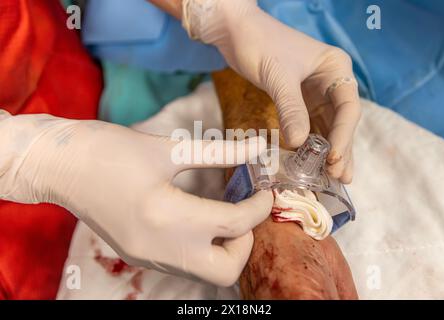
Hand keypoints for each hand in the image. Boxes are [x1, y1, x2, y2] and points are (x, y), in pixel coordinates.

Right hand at [0, 110, 272, 285]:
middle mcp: (160, 248)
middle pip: (226, 270)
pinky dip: (202, 246)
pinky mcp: (139, 255)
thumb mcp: (166, 149)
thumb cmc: (107, 150)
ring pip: (205, 271)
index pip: (234, 224)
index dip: (259, 206)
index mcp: (167, 217)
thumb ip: (217, 152)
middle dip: (245, 241)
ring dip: (225, 246)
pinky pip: (185, 263)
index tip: (266, 188)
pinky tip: (199, 217)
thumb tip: (256, 146)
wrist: (58, 166)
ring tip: (224, 210)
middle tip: (243, 209)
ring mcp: (148, 257)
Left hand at [182, 0, 360, 181]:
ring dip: (327, 151)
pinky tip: (311, 163)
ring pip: (326, 126)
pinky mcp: (298, 100)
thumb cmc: (260, 43)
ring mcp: (315, 92)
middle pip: (340, 121)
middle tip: (340, 178)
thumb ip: (291, 109)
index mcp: (335, 68)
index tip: (334, 158)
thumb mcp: (278, 77)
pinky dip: (309, 144)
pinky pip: (308, 125)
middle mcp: (330, 81)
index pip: (347, 107)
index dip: (343, 135)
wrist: (236, 31)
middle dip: (340, 149)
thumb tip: (301, 144)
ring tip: (333, 178)